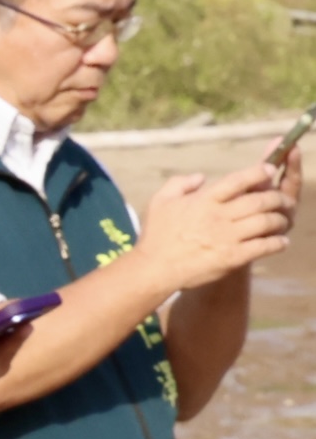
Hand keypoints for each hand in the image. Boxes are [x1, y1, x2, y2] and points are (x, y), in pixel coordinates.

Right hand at [141, 162, 292, 292]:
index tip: (270, 170)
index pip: (238, 180)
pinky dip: (277, 243)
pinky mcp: (233, 257)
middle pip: (260, 201)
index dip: (258, 172)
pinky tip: (280, 242)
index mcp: (203, 200)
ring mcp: (227, 237)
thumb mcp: (159, 201)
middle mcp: (218, 216)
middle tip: (283, 200)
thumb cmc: (156, 235)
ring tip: (282, 221)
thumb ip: (179, 183)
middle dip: (278, 198)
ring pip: (267, 222)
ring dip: (280, 220)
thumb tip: (201, 177)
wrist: (155, 268)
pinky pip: (264, 246)